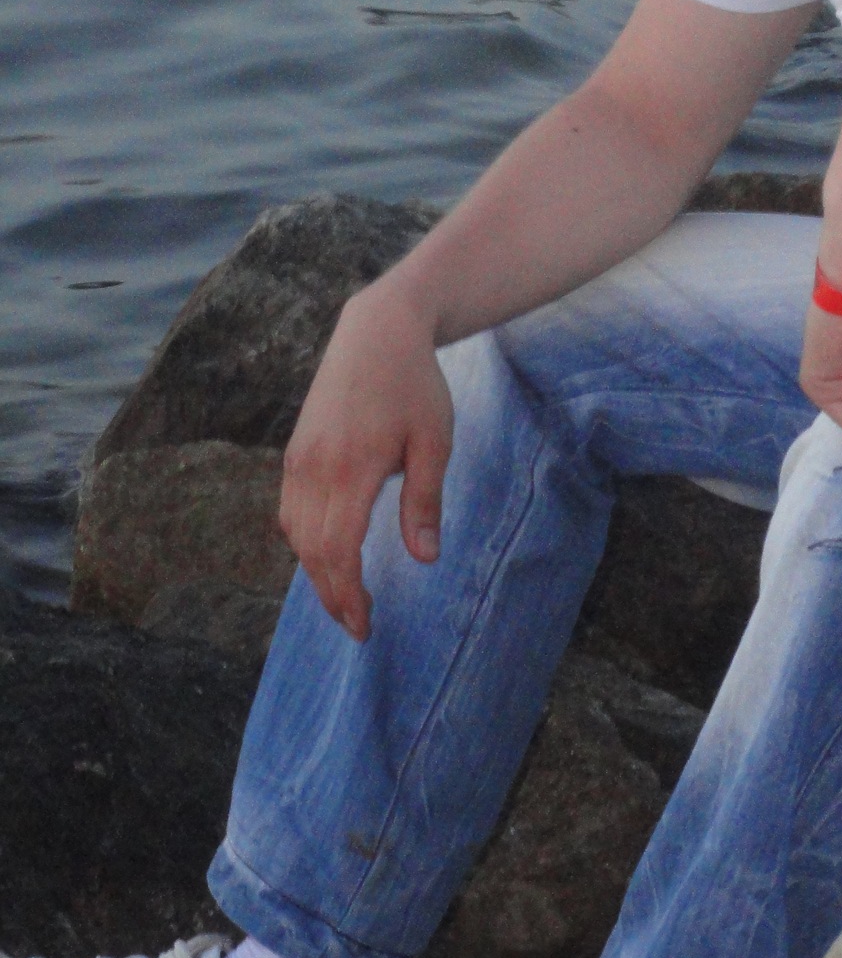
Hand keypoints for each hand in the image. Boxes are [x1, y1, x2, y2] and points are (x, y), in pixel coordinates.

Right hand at [279, 281, 453, 641]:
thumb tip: (423, 559)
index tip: (364, 624)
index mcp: (352, 467)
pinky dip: (304, 542)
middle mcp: (315, 467)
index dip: (348, 594)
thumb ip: (424, 500)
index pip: (339, 549)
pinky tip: (327, 554)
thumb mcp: (434, 440)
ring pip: (295, 534)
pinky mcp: (294, 451)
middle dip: (331, 595)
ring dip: (315, 572)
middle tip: (356, 625)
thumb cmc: (416, 385)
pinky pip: (291, 511)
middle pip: (312, 551)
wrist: (376, 332)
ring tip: (343, 597)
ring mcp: (298, 459)